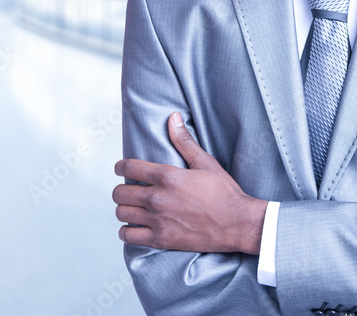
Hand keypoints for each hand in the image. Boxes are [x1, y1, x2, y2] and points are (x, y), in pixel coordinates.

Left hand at [112, 112, 267, 254]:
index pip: (129, 168)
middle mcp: (158, 198)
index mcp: (167, 176)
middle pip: (120, 193)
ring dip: (124, 208)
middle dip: (121, 189)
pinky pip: (129, 236)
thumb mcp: (206, 162)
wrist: (237, 223)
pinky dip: (127, 231)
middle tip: (129, 189)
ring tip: (132, 207)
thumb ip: (184, 141)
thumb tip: (173, 118)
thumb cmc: (224, 192)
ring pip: (122, 213)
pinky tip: (134, 226)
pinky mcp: (161, 239)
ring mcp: (158, 220)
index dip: (121, 167)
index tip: (121, 169)